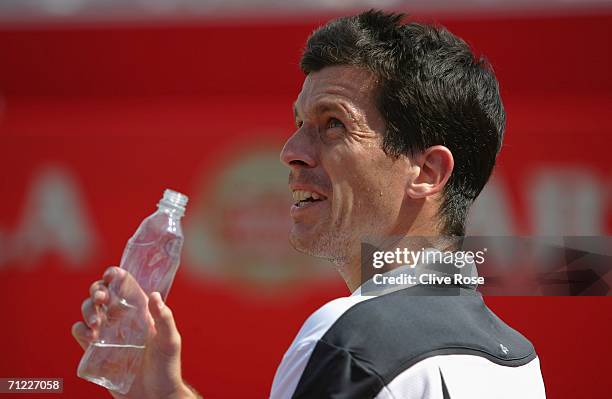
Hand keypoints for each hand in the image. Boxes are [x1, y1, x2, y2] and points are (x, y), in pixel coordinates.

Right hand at [72, 266, 195, 398]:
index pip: (125, 286)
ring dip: (88, 309)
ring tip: (96, 321)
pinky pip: (81, 332)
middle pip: (102, 294)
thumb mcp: (170, 341)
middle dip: (97, 289)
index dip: (115, 276)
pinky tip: (91, 335)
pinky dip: (80, 329)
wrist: (154, 397)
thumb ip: (165, 318)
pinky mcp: (96, 350)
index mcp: (140, 311)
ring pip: (89, 310)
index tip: (111, 274)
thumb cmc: (166, 368)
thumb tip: (154, 295)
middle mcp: (122, 319)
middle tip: (100, 297)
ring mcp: (108, 333)